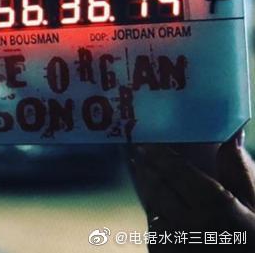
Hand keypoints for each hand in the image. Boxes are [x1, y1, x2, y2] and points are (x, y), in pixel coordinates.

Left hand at [130, 133, 254, 251]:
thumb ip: (238, 170)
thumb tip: (232, 134)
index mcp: (215, 206)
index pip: (176, 171)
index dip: (158, 155)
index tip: (146, 142)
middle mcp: (191, 225)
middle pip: (157, 188)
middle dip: (146, 168)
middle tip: (137, 152)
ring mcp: (176, 245)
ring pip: (152, 209)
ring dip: (147, 190)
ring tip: (141, 171)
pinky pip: (155, 232)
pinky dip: (154, 216)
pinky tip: (155, 207)